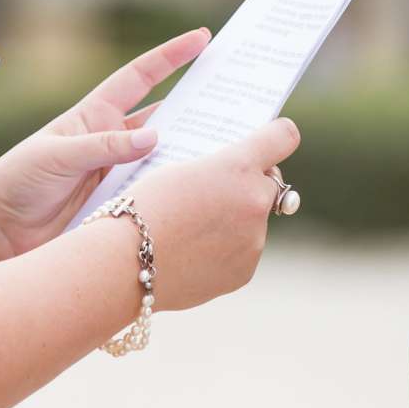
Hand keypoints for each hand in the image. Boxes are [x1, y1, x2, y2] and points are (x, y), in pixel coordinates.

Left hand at [0, 28, 207, 264]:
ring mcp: (118, 175)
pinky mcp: (120, 206)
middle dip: (199, 105)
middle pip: (165, 117)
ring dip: (193, 151)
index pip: (140, 77)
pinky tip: (201, 188)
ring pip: (167, 157)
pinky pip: (156, 193)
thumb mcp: (55, 156)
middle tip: (237, 97)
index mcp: (94, 116)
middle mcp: (111, 142)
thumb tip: (153, 137)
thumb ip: (103, 147)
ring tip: (230, 145)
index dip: (171, 56)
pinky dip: (177, 189)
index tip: (203, 38)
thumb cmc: (15, 184)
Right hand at [124, 117, 300, 310]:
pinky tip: (193, 251)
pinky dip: (225, 250)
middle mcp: (255, 201)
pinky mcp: (245, 271)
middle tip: (219, 190)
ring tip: (193, 228)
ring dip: (235, 221)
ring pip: (254, 221)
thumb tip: (235, 179)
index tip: (271, 140)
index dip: (277, 136)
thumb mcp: (180, 168)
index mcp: (239, 166)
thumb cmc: (145, 206)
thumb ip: (217, 169)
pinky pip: (243, 252)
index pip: (283, 137)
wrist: (125, 262)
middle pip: (269, 183)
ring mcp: (254, 241)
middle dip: (250, 184)